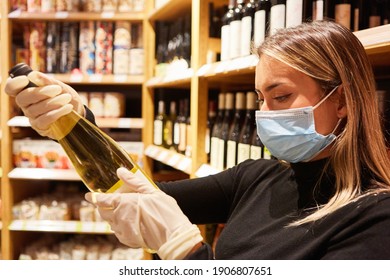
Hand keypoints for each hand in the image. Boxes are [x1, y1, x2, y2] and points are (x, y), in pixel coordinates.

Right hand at [5, 70, 84, 138]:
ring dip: (53, 102)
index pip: (11, 88)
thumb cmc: (64, 96)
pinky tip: (67, 107)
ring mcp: (32, 117)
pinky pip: (45, 120)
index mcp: (26, 91)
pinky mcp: (41, 127)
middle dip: (39, 92)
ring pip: (35, 109)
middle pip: (22, 98)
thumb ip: (48, 81)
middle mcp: (26, 105)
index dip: (14, 84)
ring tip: (67, 97)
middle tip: (57, 89)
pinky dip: (57, 112)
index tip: (26, 79)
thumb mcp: (60, 86)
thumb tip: (33, 75)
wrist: (78, 111)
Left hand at [85, 167, 202, 259]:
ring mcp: (123, 231)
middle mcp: (119, 218)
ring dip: (112, 216)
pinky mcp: (128, 240)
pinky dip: (120, 226)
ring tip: (124, 211)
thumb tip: (121, 171)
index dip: (93, 197)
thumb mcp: (152, 192)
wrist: (173, 235)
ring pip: (110, 223)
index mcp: (123, 203)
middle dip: (103, 207)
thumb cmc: (165, 212)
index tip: (88, 195)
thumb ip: (134, 181)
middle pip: (103, 212)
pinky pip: (118, 232)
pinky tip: (130, 222)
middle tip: (108, 202)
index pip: (101, 200)